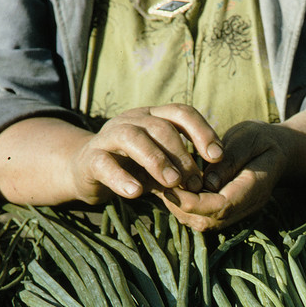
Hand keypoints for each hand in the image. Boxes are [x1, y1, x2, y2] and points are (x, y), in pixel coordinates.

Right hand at [70, 104, 223, 203]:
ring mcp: (108, 137)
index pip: (182, 113)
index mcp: (152, 117)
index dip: (203, 132)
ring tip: (173, 183)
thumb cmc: (133, 167)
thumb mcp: (161, 166)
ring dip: (157, 160)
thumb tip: (210, 186)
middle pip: (160, 127)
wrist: (87, 171)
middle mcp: (131, 121)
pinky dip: (121, 178)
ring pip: (133, 138)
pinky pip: (105, 164)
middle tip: (195, 183)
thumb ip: (182, 171)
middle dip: (182, 155)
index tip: (218, 157)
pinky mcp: (91, 158)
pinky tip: (136, 193)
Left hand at [155, 120, 289, 231]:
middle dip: (182, 207)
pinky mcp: (228, 211)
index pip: (222, 206)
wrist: (279, 151)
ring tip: (164, 186)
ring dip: (181, 209)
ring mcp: (238, 212)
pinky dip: (185, 207)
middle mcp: (247, 207)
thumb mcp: (249, 138)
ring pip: (204, 223)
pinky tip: (173, 188)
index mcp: (256, 189)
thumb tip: (207, 182)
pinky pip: (204, 217)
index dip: (194, 202)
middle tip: (160, 186)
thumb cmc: (262, 139)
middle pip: (210, 221)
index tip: (171, 188)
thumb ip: (230, 159)